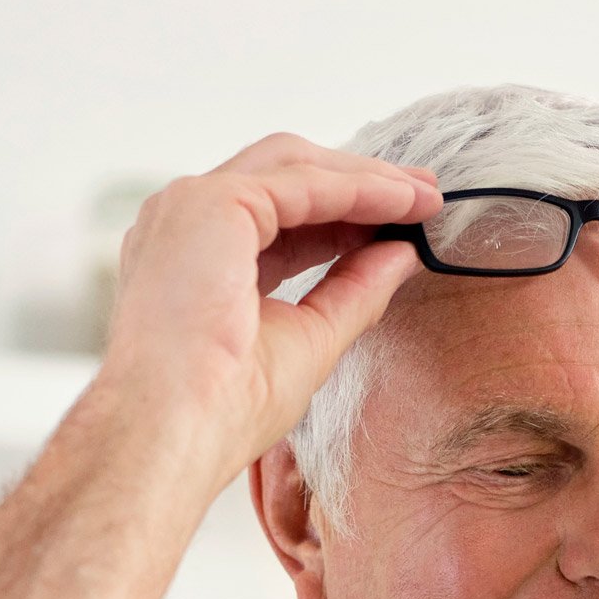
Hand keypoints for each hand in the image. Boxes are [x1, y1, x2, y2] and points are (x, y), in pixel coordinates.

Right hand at [93, 134, 441, 488]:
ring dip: (366, 179)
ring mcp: (192, 206)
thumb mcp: (309, 339)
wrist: (174, 432)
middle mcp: (186, 222)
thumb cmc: (222, 410)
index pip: (279, 215)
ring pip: (295, 166)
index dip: (344, 215)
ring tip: (423, 198)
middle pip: (286, 175)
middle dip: (359, 182)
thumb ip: (354, 292)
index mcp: (196, 256)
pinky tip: (401, 203)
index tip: (401, 223)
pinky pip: (302, 183)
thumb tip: (402, 255)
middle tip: (424, 196)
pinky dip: (358, 189)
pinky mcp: (212, 203)